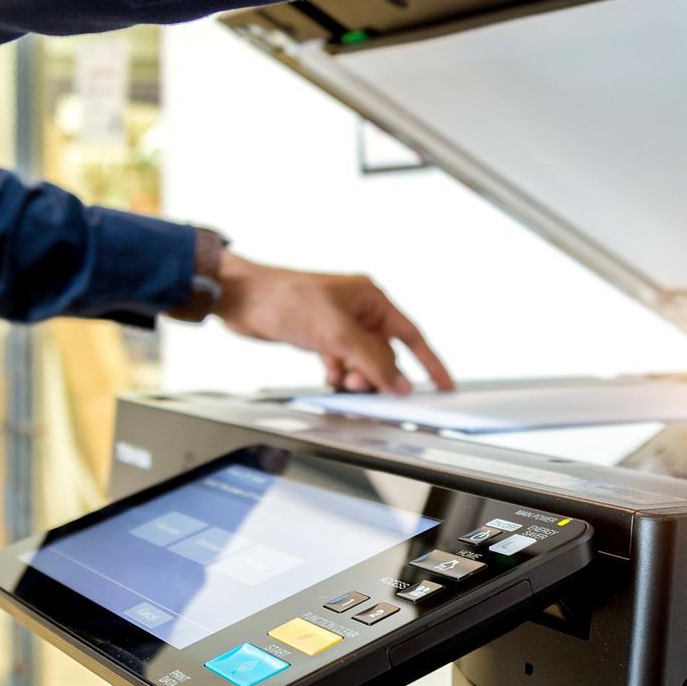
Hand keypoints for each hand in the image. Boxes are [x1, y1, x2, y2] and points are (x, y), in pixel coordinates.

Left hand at [210, 253, 454, 395]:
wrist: (242, 298)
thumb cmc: (285, 298)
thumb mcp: (336, 333)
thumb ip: (372, 361)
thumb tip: (400, 383)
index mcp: (371, 299)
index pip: (410, 335)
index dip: (430, 362)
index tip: (444, 385)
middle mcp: (359, 310)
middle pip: (385, 354)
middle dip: (376, 375)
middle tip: (362, 388)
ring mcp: (339, 324)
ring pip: (362, 362)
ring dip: (355, 376)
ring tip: (340, 380)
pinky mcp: (319, 337)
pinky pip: (341, 363)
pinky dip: (338, 374)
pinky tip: (328, 376)